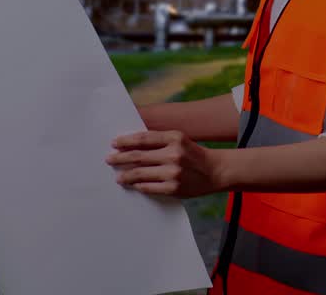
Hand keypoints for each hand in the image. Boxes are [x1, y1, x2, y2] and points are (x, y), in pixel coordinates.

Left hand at [106, 130, 224, 198]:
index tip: (114, 143)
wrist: (215, 171)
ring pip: (140, 173)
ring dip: (126, 175)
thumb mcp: (180, 140)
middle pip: (138, 156)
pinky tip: (134, 185)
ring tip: (118, 176)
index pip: (143, 138)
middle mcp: (173, 154)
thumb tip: (131, 146)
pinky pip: (149, 187)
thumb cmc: (193, 154)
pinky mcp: (173, 188)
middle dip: (120, 158)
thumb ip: (159, 141)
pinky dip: (139, 185)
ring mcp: (173, 172)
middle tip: (109, 159)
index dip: (126, 141)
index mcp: (175, 137)